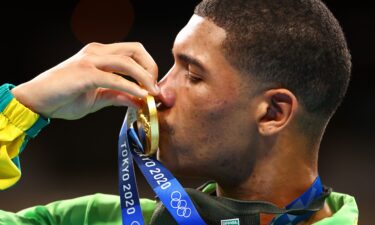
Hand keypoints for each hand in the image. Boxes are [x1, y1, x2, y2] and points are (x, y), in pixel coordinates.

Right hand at [11, 42, 159, 119]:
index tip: (153, 85)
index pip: (133, 52)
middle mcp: (96, 52)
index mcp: (100, 55)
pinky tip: (140, 96)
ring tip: (152, 93)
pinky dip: (131, 87)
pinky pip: (114, 78)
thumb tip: (139, 101)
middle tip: (155, 87)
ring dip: (145, 77)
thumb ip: (118, 95)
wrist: (37, 101)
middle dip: (151, 67)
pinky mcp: (85, 73)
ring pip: (127, 61)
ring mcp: (90, 61)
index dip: (148, 66)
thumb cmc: (64, 97)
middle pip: (135, 50)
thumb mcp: (98, 97)